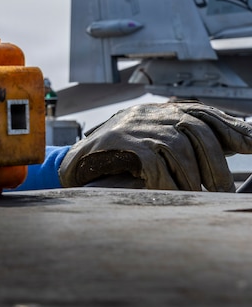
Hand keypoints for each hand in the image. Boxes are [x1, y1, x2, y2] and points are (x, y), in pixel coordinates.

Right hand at [58, 101, 251, 190]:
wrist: (73, 166)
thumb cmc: (118, 162)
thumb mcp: (154, 146)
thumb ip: (186, 144)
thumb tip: (233, 145)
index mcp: (159, 112)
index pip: (204, 113)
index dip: (230, 127)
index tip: (251, 145)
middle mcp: (148, 114)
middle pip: (196, 129)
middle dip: (215, 161)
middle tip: (222, 188)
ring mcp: (131, 126)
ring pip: (177, 145)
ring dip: (192, 175)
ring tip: (196, 194)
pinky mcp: (116, 142)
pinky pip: (152, 161)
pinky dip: (165, 180)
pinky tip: (167, 192)